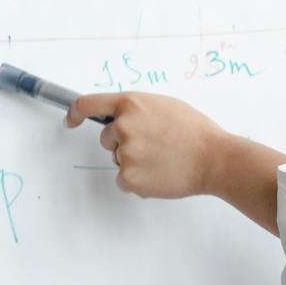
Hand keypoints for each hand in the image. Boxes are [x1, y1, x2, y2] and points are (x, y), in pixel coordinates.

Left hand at [66, 91, 230, 198]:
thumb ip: (138, 109)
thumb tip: (121, 117)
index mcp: (131, 104)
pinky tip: (160, 174)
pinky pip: (124, 180)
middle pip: (107, 138)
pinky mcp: (129, 177)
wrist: (214, 158)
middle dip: (123, 143)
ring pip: (117, 160)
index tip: (71, 120)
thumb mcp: (165, 106)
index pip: (88, 104)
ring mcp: (124, 153)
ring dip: (134, 162)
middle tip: (154, 146)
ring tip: (163, 159)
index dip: (75, 113)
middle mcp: (123, 126)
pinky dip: (139, 180)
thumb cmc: (196, 132)